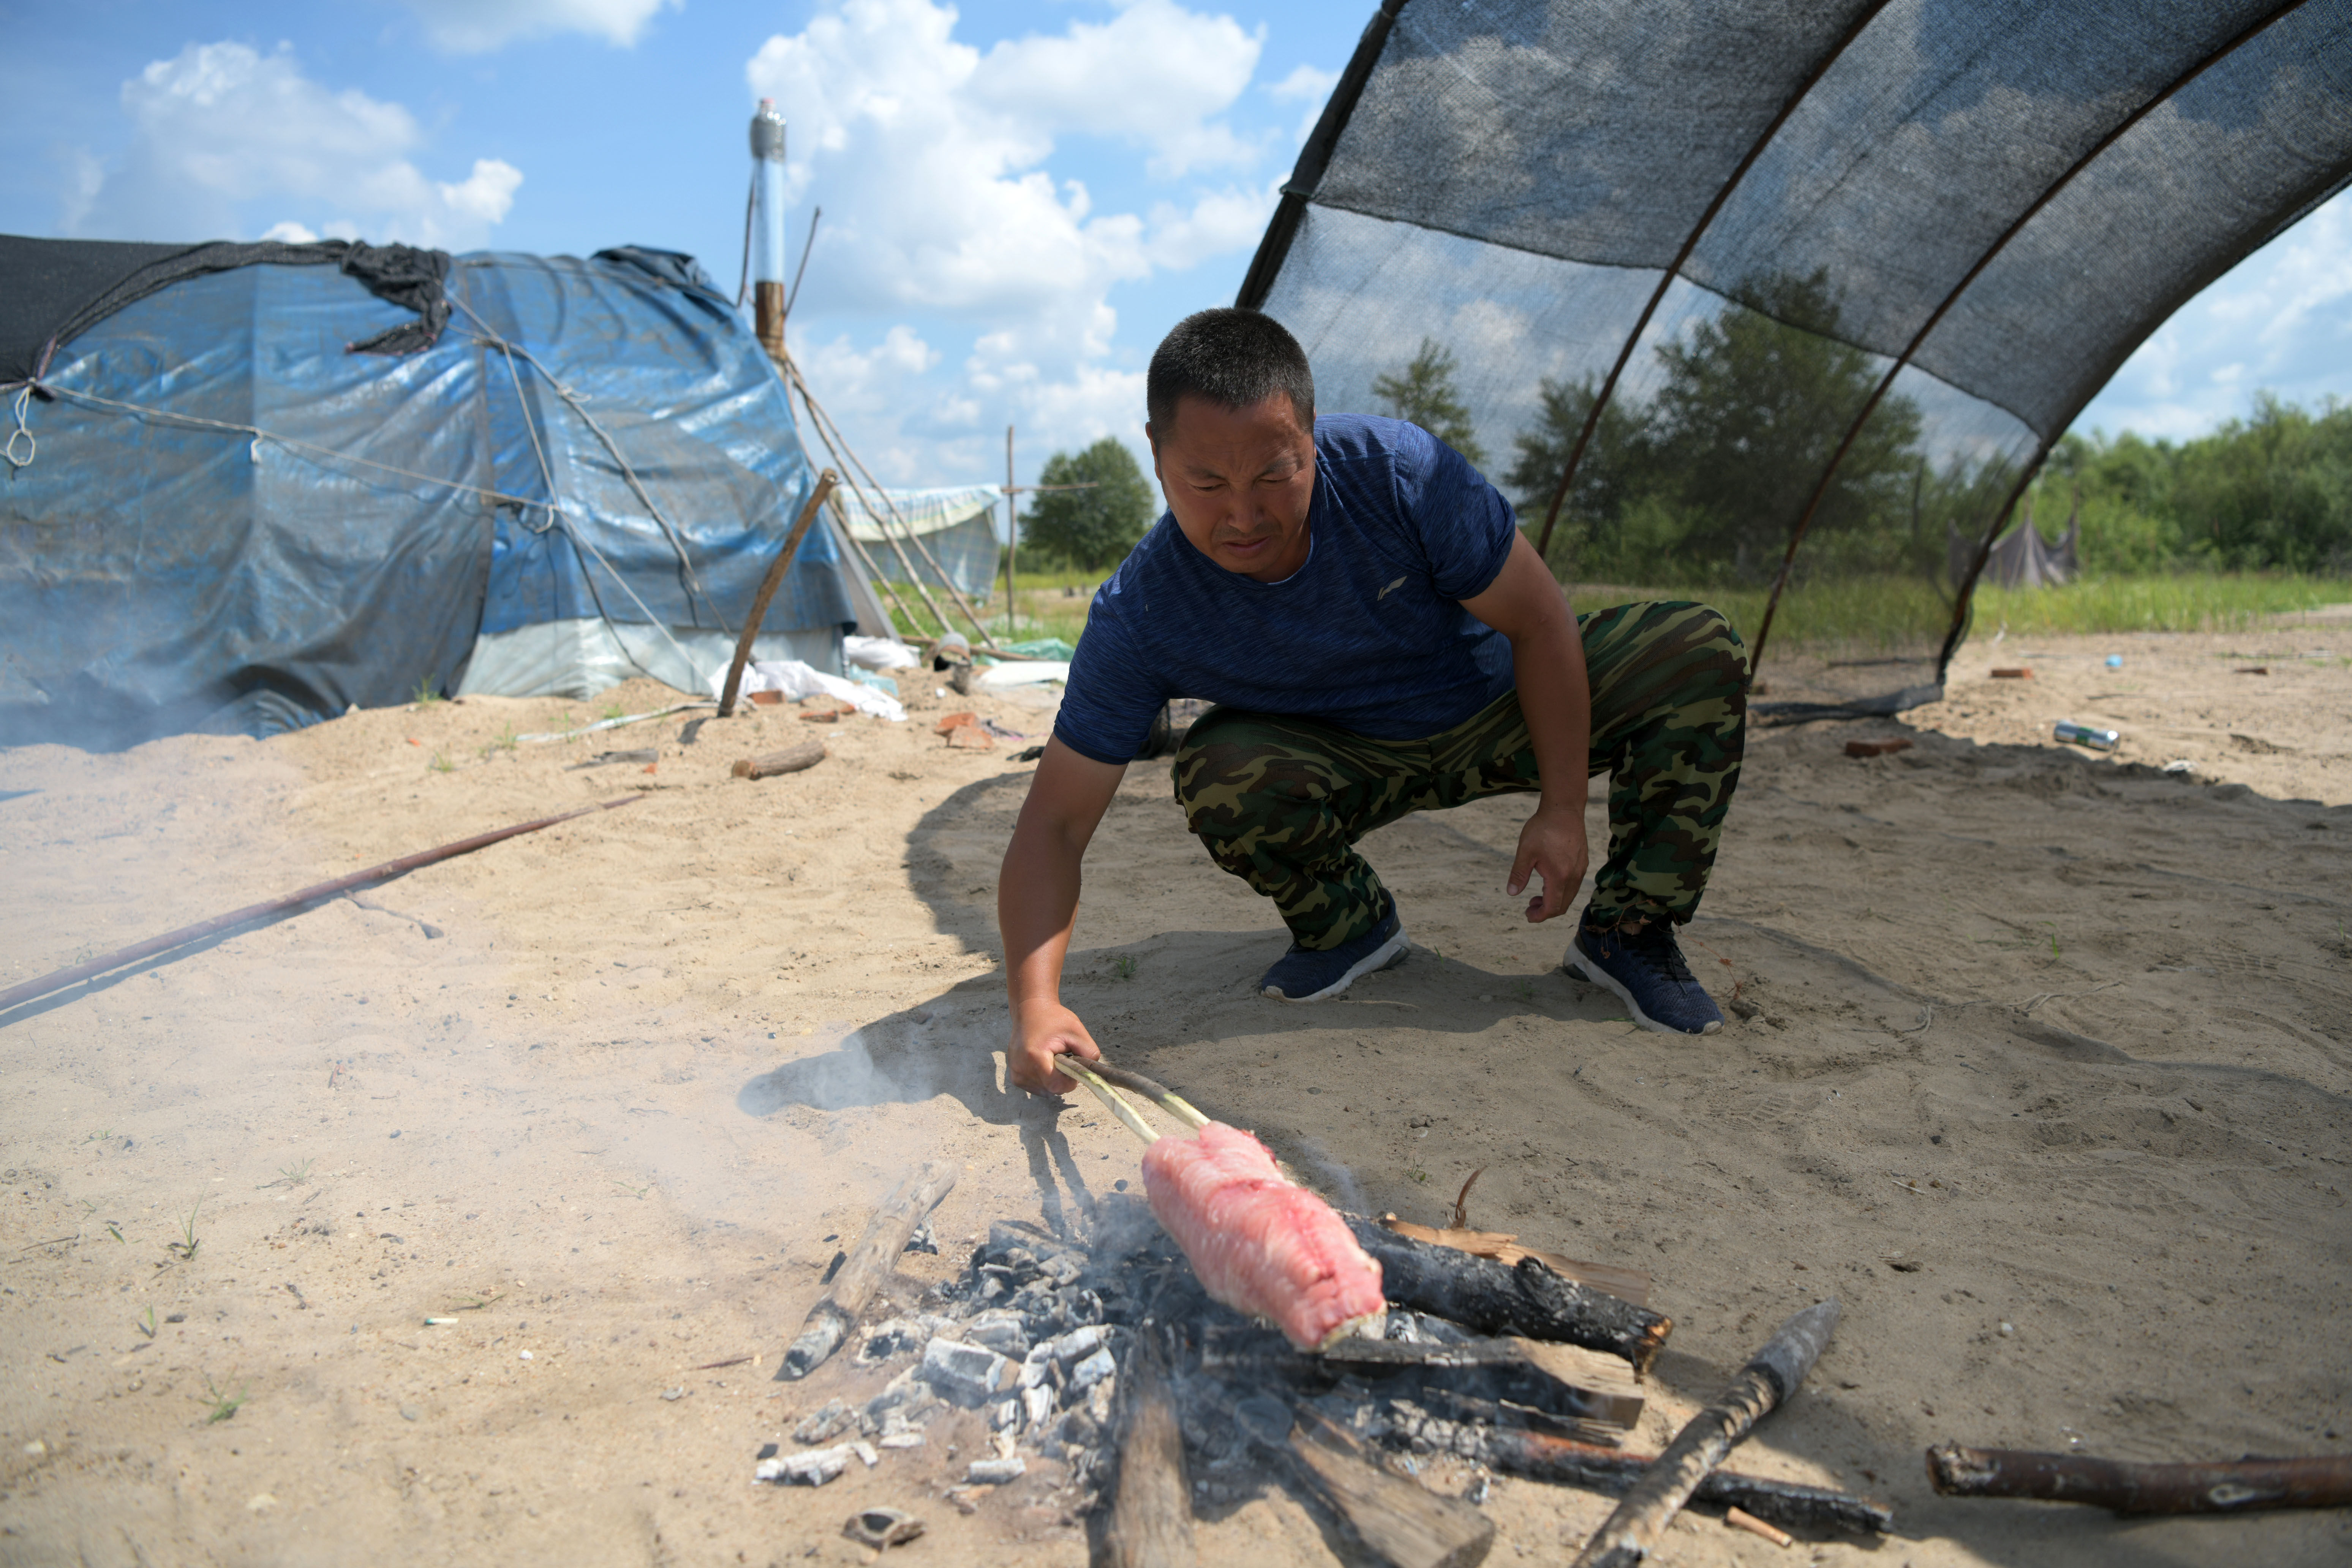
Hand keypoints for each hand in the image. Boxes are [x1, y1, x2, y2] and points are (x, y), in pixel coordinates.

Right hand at [1009, 996, 1101, 1094]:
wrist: (1030, 1010)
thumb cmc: (1054, 1019)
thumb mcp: (1077, 1032)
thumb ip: (1089, 1054)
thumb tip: (1090, 1074)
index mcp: (1035, 1056)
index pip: (1056, 1086)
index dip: (1069, 1081)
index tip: (1072, 1066)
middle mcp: (1021, 1068)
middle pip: (1051, 1089)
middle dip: (1062, 1078)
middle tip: (1063, 1059)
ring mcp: (1016, 1073)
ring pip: (1044, 1090)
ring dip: (1052, 1079)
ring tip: (1051, 1059)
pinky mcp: (1015, 1076)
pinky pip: (1036, 1087)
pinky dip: (1044, 1080)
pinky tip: (1044, 1064)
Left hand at [1507, 801, 1589, 923]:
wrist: (1564, 808)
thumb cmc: (1543, 828)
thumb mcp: (1525, 852)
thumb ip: (1518, 874)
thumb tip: (1511, 893)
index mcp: (1559, 877)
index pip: (1552, 908)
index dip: (1539, 916)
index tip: (1527, 915)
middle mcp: (1574, 876)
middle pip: (1563, 906)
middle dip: (1545, 911)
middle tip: (1529, 906)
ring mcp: (1581, 869)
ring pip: (1569, 896)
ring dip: (1553, 901)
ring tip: (1536, 895)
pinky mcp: (1582, 862)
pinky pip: (1573, 885)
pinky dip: (1561, 890)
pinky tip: (1548, 881)